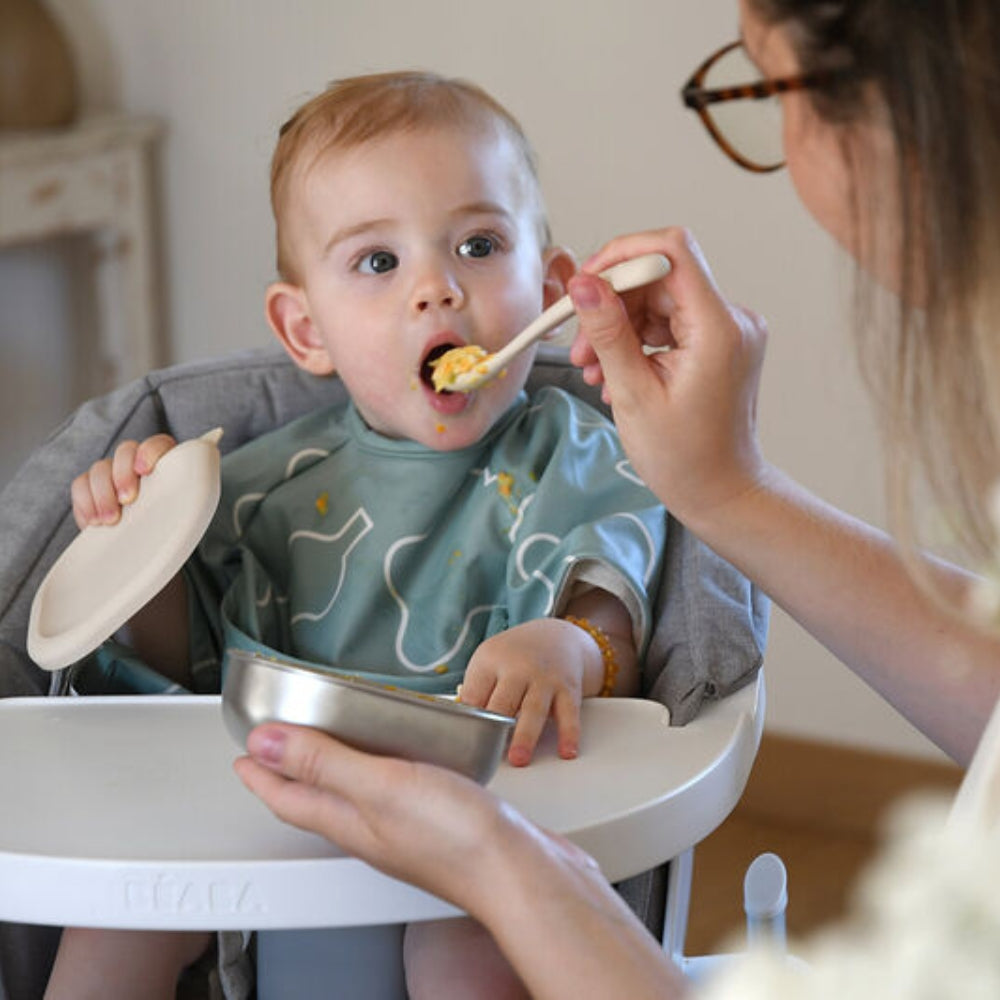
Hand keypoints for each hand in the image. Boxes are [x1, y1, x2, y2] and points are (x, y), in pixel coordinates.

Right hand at [70, 434, 176, 528]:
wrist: (144, 546)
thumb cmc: (166, 529)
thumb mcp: (178, 517)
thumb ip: (178, 505)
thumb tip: (184, 512)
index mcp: (164, 464)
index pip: (157, 445)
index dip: (149, 452)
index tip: (144, 471)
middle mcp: (135, 463)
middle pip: (125, 452)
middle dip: (123, 474)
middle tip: (127, 500)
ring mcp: (110, 473)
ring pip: (100, 468)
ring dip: (103, 493)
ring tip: (110, 520)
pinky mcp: (89, 489)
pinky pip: (80, 485)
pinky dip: (85, 503)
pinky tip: (94, 520)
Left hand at [233, 723, 585, 918]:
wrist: (520, 872)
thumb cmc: (456, 838)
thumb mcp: (380, 786)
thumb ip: (324, 763)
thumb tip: (266, 743)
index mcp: (349, 821)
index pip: (290, 797)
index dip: (262, 774)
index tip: (244, 752)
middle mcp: (373, 829)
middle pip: (317, 798)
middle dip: (291, 772)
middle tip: (277, 747)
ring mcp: (406, 827)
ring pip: (356, 794)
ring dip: (334, 769)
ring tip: (330, 745)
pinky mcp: (439, 820)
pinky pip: (394, 789)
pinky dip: (382, 768)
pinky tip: (402, 757)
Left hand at [459, 618, 599, 765]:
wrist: (556, 636)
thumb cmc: (514, 656)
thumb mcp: (488, 661)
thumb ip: (475, 691)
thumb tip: (460, 728)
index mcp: (491, 660)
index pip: (475, 694)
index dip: (469, 718)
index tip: (464, 740)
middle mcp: (519, 667)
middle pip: (503, 701)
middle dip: (495, 727)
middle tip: (487, 753)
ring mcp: (544, 677)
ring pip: (534, 709)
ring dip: (526, 736)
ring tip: (518, 759)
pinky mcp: (568, 688)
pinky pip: (569, 713)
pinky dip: (569, 733)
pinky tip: (566, 752)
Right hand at [567, 227, 769, 531]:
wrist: (722, 492)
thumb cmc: (684, 458)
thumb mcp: (633, 394)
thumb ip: (608, 332)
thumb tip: (583, 284)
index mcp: (718, 328)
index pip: (670, 251)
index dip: (621, 257)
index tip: (586, 286)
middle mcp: (732, 319)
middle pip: (659, 276)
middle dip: (612, 303)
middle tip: (580, 348)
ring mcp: (728, 330)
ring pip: (659, 299)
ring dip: (619, 326)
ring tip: (594, 371)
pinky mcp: (718, 342)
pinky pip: (670, 321)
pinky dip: (638, 340)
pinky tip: (615, 373)